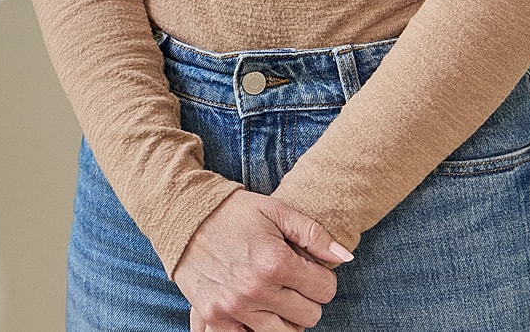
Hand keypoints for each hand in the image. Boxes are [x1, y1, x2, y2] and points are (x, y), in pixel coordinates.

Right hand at [174, 190, 350, 331]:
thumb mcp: (274, 210)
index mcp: (275, 262)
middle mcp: (257, 290)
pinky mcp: (217, 318)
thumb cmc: (232, 211)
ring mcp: (236, 308)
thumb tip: (346, 257)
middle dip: (306, 298)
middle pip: (309, 316)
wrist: (183, 215)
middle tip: (292, 282)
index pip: (325, 290)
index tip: (310, 269)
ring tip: (277, 297)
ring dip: (287, 318)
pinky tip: (257, 312)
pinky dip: (258, 329)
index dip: (322, 278)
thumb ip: (313, 233)